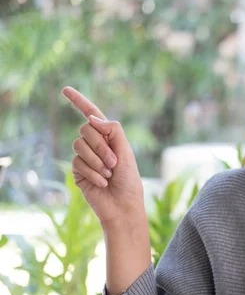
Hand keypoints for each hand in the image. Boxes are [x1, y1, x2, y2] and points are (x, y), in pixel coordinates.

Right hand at [62, 86, 144, 227]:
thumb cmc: (129, 179)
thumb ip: (112, 131)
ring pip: (79, 145)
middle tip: (113, 162)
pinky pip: (77, 162)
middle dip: (101, 146)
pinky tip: (101, 182)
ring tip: (109, 173)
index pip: (91, 115)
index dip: (79, 101)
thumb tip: (91, 118)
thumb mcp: (126, 151)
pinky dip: (92, 172)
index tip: (65, 89)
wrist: (122, 205)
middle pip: (85, 130)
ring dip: (97, 160)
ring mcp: (84, 157)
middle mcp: (95, 144)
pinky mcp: (77, 170)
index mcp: (108, 136)